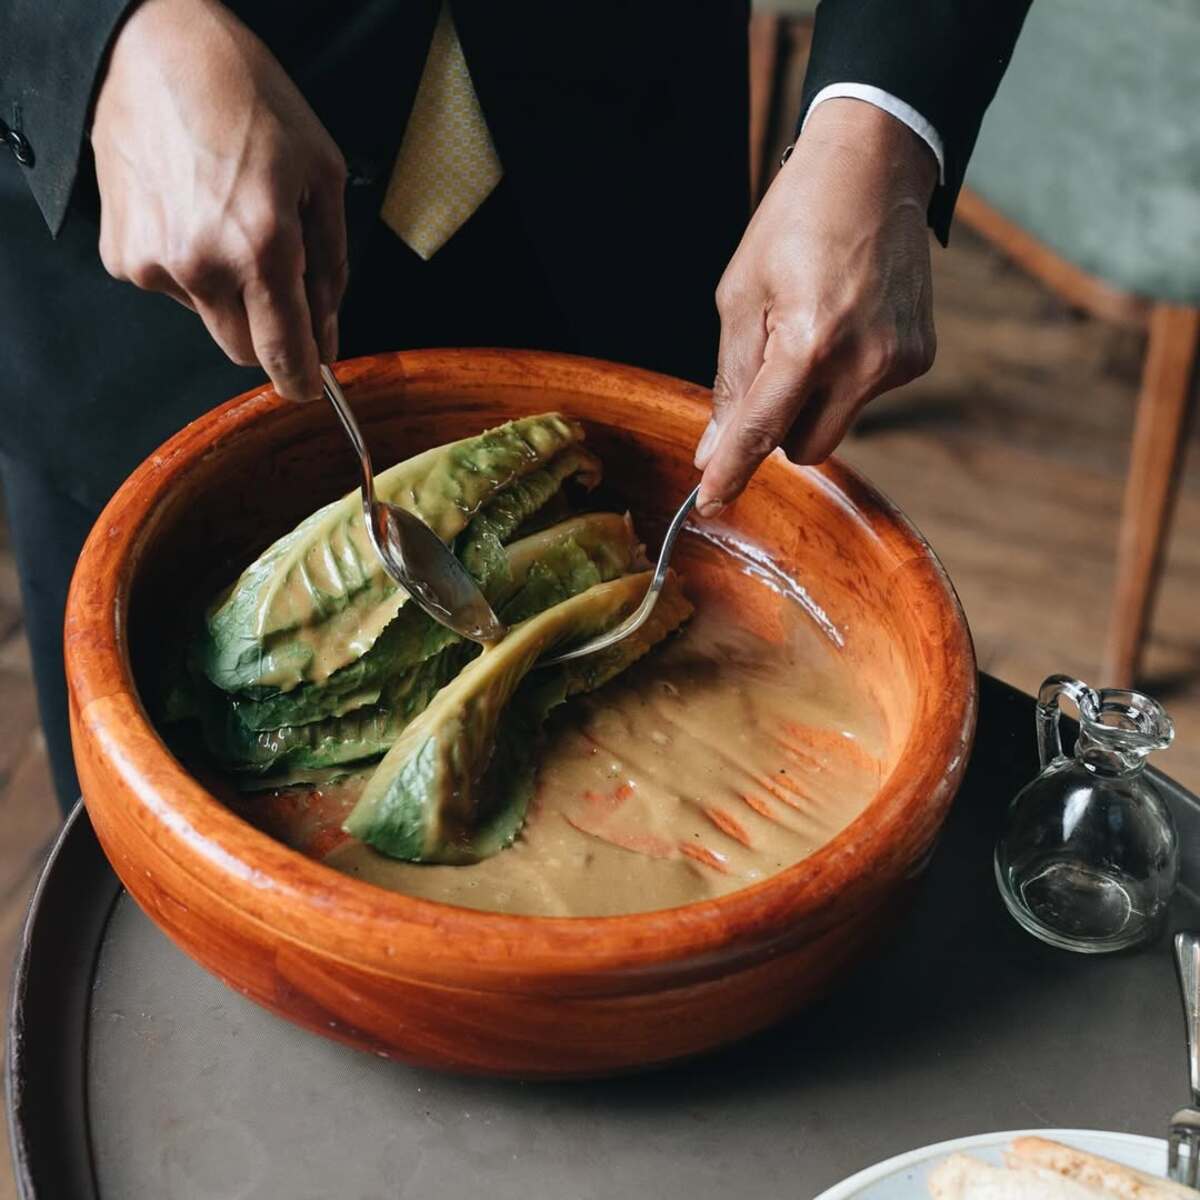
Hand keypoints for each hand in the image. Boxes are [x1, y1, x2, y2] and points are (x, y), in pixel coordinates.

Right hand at [92, 0, 347, 400]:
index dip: (302, 379)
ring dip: (229, 294)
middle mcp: (203, 266)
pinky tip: (193, 214)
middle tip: (280, 280)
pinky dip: (190, 270)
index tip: (310, 386)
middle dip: (270, 332)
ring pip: (209, 320)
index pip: (283, 353)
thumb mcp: (323, 176)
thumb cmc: (249, 99)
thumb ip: (331, 268)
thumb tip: (328, 333)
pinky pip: (172, 290)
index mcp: (262, 247)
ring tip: (229, 222)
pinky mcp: (123, 257)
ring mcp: (156, 265)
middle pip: (245, 350)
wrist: (151, 48)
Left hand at [694, 99, 938, 516]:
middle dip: (778, 429)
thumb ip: (730, 380)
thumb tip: (715, 448)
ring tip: (810, 330)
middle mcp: (864, 361)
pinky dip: (844, 378)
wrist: (875, 167)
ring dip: (811, 401)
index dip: (731, 471)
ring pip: (836, 424)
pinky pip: (865, 396)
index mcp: (810, 342)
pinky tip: (844, 324)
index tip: (708, 501)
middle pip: (806, 448)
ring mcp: (899, 361)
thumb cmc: (796, 222)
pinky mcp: (920, 357)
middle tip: (766, 372)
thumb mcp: (741, 295)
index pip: (762, 431)